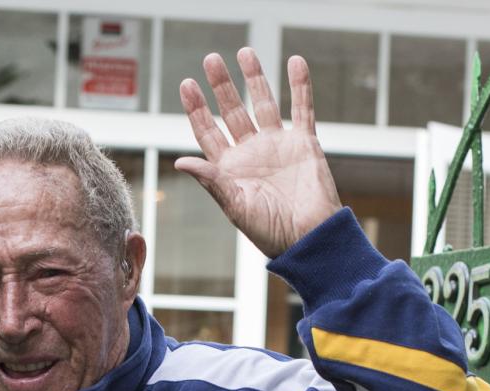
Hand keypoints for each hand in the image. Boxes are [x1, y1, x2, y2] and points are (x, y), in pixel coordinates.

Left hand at [174, 49, 343, 258]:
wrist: (310, 238)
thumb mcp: (235, 206)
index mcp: (229, 169)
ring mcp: (278, 145)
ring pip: (264, 103)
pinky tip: (295, 62)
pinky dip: (300, 85)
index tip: (188, 85)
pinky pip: (303, 108)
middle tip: (210, 59)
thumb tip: (180, 160)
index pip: (208, 131)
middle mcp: (251, 153)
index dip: (197, 109)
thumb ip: (211, 180)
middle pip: (232, 111)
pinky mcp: (304, 143)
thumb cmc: (270, 232)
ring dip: (255, 78)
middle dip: (221, 85)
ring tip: (245, 52)